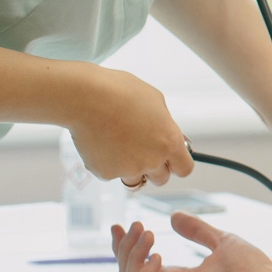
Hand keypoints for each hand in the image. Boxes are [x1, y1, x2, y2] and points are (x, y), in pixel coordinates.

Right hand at [68, 69, 193, 186]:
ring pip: (135, 179)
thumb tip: (165, 133)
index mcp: (170, 142)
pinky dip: (107, 163)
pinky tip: (101, 142)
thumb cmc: (121, 92)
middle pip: (161, 179)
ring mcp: (129, 169)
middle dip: (154, 168)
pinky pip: (111, 173)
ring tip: (119, 143)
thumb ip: (164, 123)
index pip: (184, 168)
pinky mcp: (106, 173)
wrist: (87, 97)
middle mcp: (152, 160)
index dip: (178, 164)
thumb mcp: (155, 101)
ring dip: (130, 168)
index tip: (171, 159)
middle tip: (142, 150)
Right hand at [111, 214, 271, 271]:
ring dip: (132, 260)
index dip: (125, 247)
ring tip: (148, 236)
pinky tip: (156, 258)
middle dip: (125, 249)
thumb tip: (174, 216)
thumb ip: (197, 231)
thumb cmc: (254, 271)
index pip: (138, 266)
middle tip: (137, 225)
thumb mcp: (221, 241)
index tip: (120, 226)